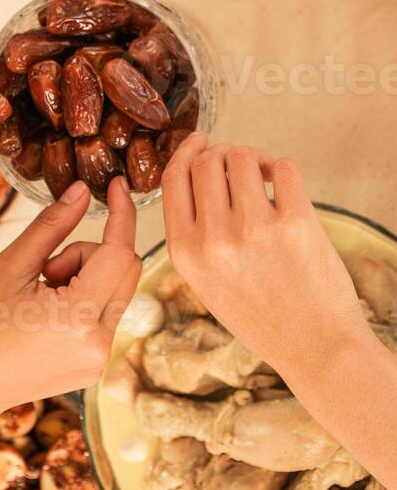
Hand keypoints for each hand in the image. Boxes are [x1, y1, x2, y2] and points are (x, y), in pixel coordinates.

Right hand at [0, 176, 140, 414]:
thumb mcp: (8, 267)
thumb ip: (52, 227)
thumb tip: (82, 192)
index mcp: (79, 318)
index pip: (119, 252)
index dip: (121, 213)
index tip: (116, 186)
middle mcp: (99, 343)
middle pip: (123, 268)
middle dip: (89, 252)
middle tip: (44, 267)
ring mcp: (99, 359)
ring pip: (115, 289)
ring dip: (84, 276)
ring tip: (38, 294)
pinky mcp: (94, 366)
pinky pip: (105, 314)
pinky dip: (83, 300)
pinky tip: (45, 314)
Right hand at [160, 132, 368, 377]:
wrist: (316, 349)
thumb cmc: (263, 317)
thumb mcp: (206, 283)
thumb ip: (195, 233)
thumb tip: (201, 171)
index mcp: (185, 253)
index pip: (173, 180)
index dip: (186, 151)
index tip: (199, 140)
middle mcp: (213, 239)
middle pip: (207, 162)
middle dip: (223, 154)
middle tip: (240, 164)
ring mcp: (254, 229)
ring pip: (243, 157)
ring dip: (254, 159)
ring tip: (265, 177)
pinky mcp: (294, 223)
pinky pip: (284, 167)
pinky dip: (282, 169)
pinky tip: (284, 187)